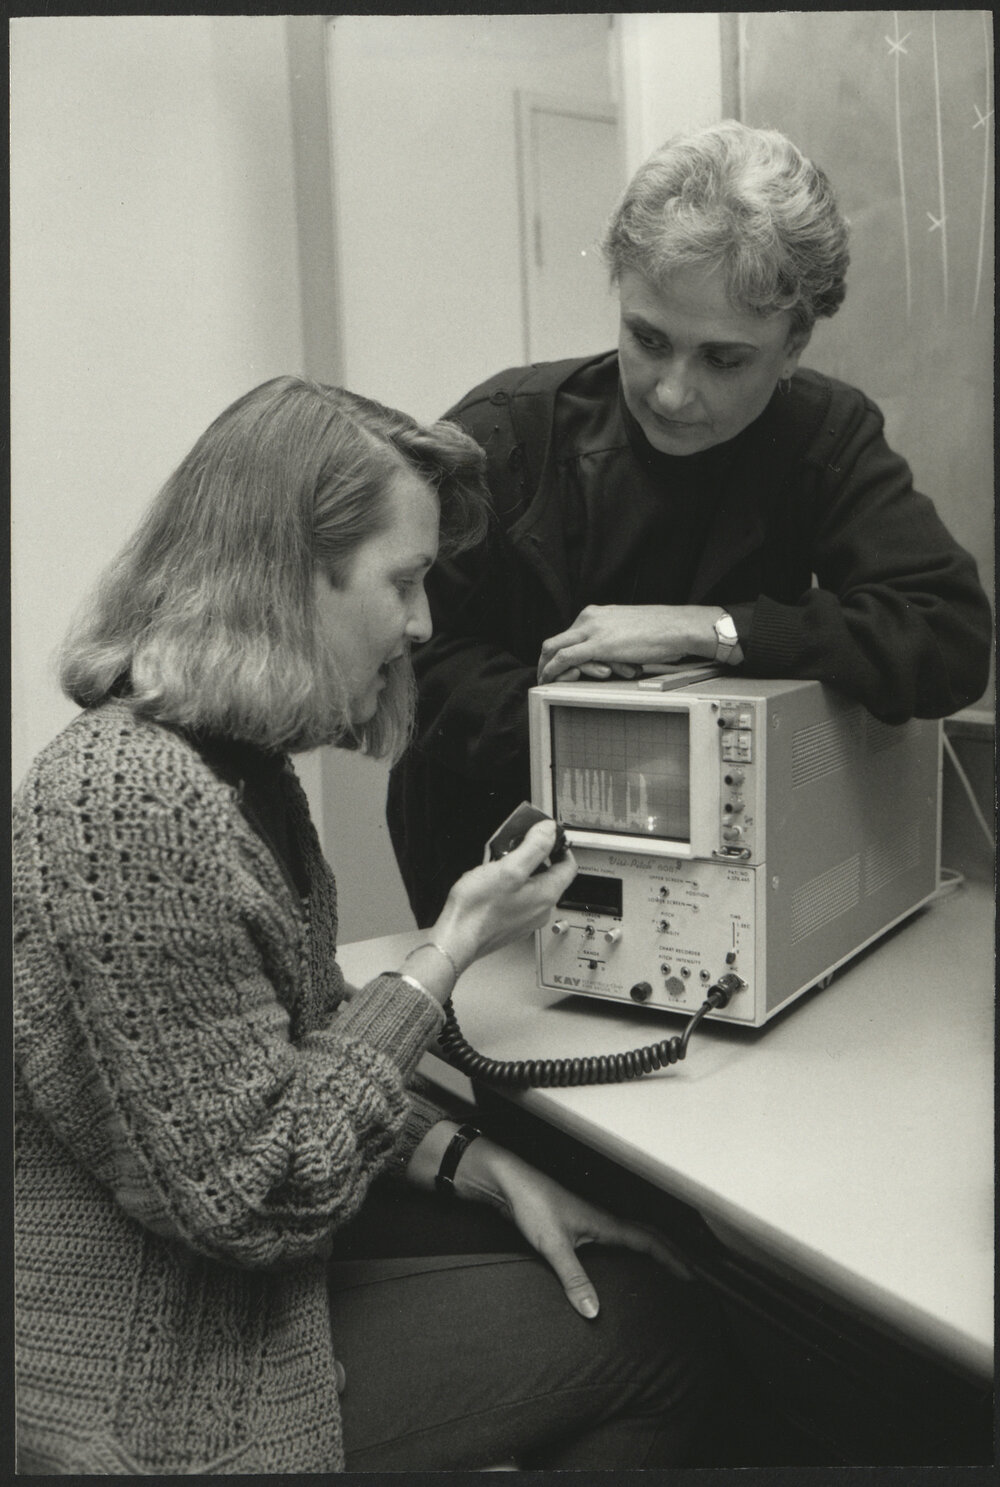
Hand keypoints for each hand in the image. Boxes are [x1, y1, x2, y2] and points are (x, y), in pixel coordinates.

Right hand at [430, 819, 576, 978]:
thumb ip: (534, 846)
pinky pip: (519, 898)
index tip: (548, 834)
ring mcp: (526, 919)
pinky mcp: (511, 924)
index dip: (560, 846)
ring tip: (500, 861)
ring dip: (521, 870)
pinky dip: (511, 886)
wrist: (456, 938)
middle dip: (536, 856)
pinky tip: (492, 882)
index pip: (569, 866)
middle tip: (517, 844)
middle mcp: (541, 909)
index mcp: (547, 895)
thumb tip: (550, 831)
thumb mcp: (509, 867)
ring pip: (532, 887)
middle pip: (550, 876)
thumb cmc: (478, 908)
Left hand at [456, 1139, 693, 1316]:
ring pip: (630, 1236)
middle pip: (646, 1236)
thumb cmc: (531, 1202)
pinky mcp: (574, 1224)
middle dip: (669, 1254)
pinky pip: (612, 1239)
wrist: (507, 1181)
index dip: (673, 1258)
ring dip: (650, 1250)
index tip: (693, 1275)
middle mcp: (602, 1219)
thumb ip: (574, 1278)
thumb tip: (594, 1311)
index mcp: (605, 1223)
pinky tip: (619, 1263)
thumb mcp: (553, 1245)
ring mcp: (589, 1220)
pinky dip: (627, 1250)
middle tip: (687, 1275)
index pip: (649, 1241)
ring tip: (664, 1270)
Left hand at [537, 604, 722, 683]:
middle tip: (541, 678)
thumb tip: (604, 659)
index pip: (565, 634)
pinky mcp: (599, 644)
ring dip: (546, 668)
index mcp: (596, 613)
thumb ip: (610, 640)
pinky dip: (554, 670)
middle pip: (553, 641)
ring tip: (545, 684)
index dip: (554, 653)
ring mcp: (592, 629)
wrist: (677, 627)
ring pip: (553, 649)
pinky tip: (549, 680)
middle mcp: (589, 617)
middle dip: (543, 661)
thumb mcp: (627, 631)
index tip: (551, 667)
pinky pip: (565, 658)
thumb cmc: (660, 632)